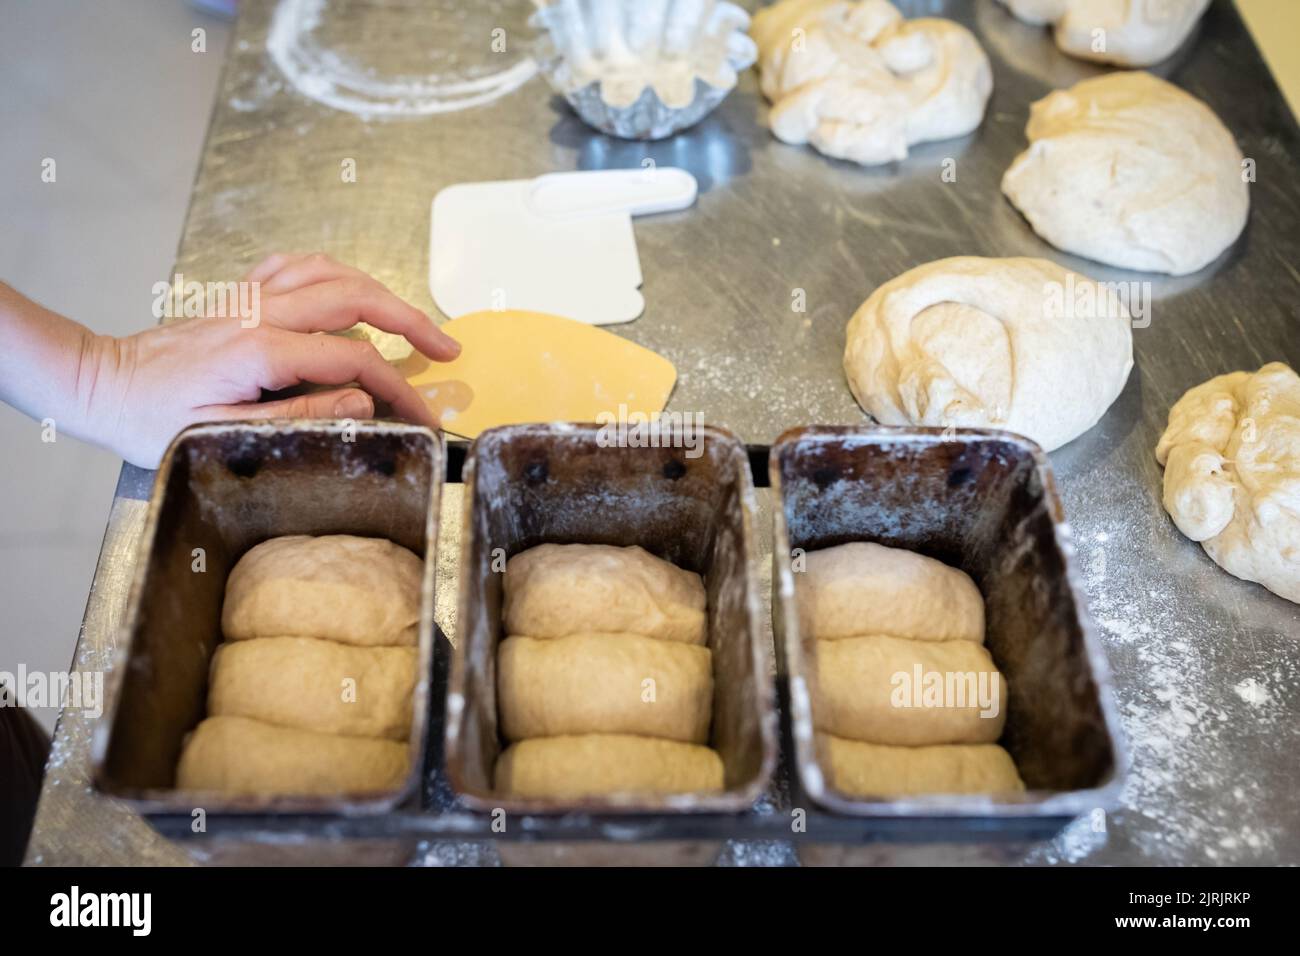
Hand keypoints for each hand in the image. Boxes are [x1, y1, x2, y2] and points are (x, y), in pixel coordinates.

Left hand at [83, 253, 459, 466]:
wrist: (102, 383)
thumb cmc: (152, 418)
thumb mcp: (223, 434)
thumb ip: (299, 414)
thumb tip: (361, 398)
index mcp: (261, 349)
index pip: (355, 358)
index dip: (399, 387)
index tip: (423, 415)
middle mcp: (260, 311)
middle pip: (357, 297)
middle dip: (411, 321)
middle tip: (446, 349)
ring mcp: (249, 296)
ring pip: (333, 271)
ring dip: (381, 291)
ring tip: (411, 321)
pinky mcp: (239, 294)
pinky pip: (298, 265)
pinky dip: (335, 273)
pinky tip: (350, 290)